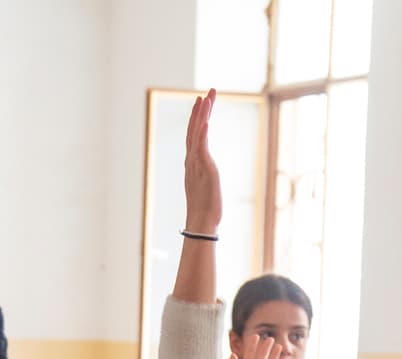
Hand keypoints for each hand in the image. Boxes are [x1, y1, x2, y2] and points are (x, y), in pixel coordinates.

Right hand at [184, 89, 221, 234]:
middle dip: (201, 111)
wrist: (202, 223)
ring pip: (197, 134)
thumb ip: (206, 178)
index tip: (202, 103)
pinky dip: (202, 133)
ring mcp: (197, 164)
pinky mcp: (204, 169)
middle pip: (195, 130)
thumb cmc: (206, 210)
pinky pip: (201, 147)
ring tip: (205, 98)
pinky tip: (206, 121)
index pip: (195, 136)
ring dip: (201, 115)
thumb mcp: (207, 188)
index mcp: (193, 164)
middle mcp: (192, 161)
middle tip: (207, 93)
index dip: (198, 119)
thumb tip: (209, 178)